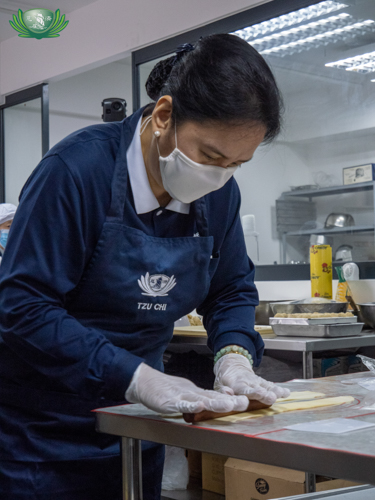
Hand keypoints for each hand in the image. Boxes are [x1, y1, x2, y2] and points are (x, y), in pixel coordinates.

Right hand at [125, 363, 248, 414]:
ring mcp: (180, 397)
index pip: (215, 396)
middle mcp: (191, 393)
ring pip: (200, 399)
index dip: (230, 399)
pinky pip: (180, 404)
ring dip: (215, 402)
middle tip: (244, 402)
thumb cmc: (166, 389)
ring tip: (229, 404)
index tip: (246, 400)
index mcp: (196, 392)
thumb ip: (203, 397)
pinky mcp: (168, 402)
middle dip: (229, 401)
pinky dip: (189, 405)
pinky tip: (198, 406)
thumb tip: (223, 398)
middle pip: (212, 397)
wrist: (144, 382)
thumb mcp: (188, 393)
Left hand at [214, 353, 289, 404]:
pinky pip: (271, 385)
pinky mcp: (262, 382)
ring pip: (266, 386)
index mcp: (236, 384)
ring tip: (282, 394)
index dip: (250, 393)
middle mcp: (248, 382)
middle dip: (263, 394)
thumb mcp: (219, 385)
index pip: (243, 389)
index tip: (256, 396)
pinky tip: (286, 392)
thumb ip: (223, 391)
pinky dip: (279, 389)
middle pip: (257, 388)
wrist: (233, 366)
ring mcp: (256, 382)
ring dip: (274, 390)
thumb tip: (227, 392)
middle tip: (271, 398)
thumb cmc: (225, 381)